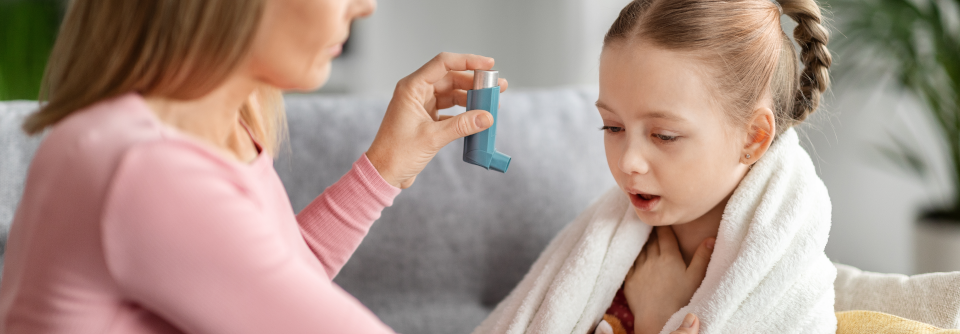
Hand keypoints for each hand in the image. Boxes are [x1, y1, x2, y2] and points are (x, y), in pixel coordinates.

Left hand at [366, 52, 508, 188]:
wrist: (383, 174)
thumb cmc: (397, 154)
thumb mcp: (433, 137)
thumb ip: (462, 125)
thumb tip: (487, 116)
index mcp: (412, 88)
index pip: (443, 64)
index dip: (468, 61)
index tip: (489, 65)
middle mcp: (416, 92)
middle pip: (450, 77)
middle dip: (474, 82)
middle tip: (498, 86)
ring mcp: (421, 105)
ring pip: (451, 93)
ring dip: (471, 97)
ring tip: (492, 101)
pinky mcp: (425, 118)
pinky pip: (449, 109)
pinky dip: (463, 112)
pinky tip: (478, 117)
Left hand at [624, 226, 713, 333]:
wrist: (657, 319)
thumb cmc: (680, 299)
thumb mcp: (695, 278)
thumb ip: (703, 257)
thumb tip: (711, 238)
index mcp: (668, 257)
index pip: (664, 234)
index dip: (664, 226)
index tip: (665, 221)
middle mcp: (651, 259)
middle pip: (651, 240)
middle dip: (653, 232)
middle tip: (654, 225)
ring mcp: (639, 269)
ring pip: (640, 249)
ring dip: (642, 243)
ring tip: (644, 238)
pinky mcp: (629, 279)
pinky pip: (629, 262)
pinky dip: (632, 256)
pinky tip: (634, 256)